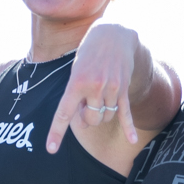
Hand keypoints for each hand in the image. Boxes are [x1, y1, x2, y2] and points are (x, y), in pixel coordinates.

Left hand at [48, 24, 141, 150]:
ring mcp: (111, 89)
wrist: (113, 34)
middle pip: (90, 119)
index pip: (64, 113)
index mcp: (76, 83)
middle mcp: (94, 87)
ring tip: (98, 98)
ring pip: (105, 117)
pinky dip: (129, 127)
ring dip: (101, 115)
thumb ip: (77, 97)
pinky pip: (125, 113)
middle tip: (86, 104)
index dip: (57, 132)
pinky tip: (132, 140)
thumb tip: (84, 122)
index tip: (51, 149)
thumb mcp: (75, 71)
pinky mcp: (123, 89)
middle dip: (87, 118)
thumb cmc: (88, 54)